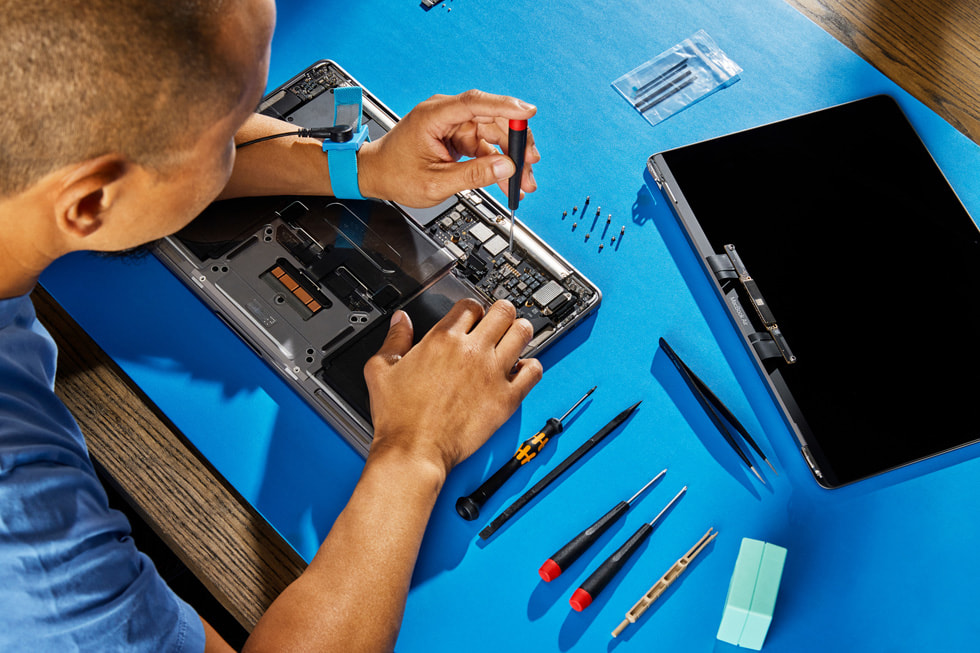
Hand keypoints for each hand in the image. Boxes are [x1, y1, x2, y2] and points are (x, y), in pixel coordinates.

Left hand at [356, 90, 540, 207]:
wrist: (376, 176)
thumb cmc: (395, 174)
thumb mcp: (435, 183)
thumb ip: (473, 175)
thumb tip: (506, 168)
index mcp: (434, 116)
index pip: (475, 103)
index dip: (505, 106)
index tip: (529, 113)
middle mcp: (446, 114)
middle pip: (492, 119)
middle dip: (516, 143)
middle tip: (531, 165)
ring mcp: (453, 125)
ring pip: (493, 134)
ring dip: (511, 157)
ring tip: (524, 181)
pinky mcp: (458, 137)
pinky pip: (485, 146)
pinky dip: (498, 163)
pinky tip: (509, 179)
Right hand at [363, 299, 542, 474]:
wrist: (414, 450)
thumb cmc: (399, 417)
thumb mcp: (381, 369)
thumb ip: (394, 339)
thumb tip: (401, 320)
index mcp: (442, 339)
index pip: (470, 305)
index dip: (473, 309)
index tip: (474, 318)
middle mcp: (471, 351)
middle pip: (503, 311)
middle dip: (502, 312)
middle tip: (499, 322)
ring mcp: (492, 373)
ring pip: (523, 333)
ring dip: (520, 332)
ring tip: (514, 340)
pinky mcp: (506, 398)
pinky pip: (533, 371)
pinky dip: (532, 366)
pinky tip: (522, 370)